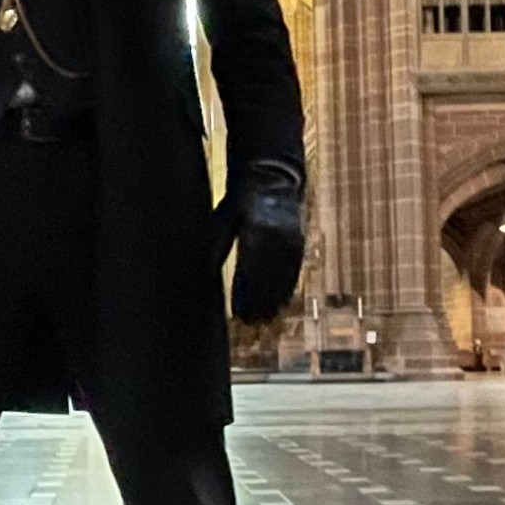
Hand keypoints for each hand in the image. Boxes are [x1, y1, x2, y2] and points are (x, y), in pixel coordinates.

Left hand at [227, 159, 304, 322]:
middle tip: (249, 324)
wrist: (273, 181)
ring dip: (273, 301)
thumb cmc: (240, 202)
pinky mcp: (299, 244)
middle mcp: (277, 236)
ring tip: (264, 321)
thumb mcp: (224, 219)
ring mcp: (291, 240)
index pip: (249, 269)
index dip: (244, 294)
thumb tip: (204, 272)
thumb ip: (217, 245)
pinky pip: (293, 272)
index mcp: (255, 229)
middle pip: (267, 278)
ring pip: (282, 278)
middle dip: (258, 303)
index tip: (238, 313)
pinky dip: (286, 290)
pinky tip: (280, 305)